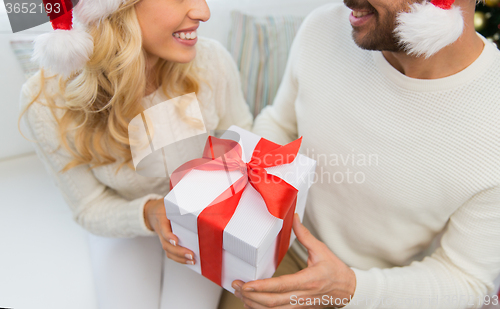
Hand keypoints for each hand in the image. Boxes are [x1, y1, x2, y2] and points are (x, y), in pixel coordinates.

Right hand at [144, 199, 194, 264]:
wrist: (152, 212)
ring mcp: (162, 238)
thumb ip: (182, 203)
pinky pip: (170, 253)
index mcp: (162, 218)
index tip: (176, 241)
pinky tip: (189, 261)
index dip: (168, 236)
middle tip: (191, 254)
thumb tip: (199, 203)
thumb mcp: (171, 202)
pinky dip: (180, 259)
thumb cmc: (166, 207)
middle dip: (179, 251)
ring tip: (192, 260)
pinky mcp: (166, 243)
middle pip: (166, 244)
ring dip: (180, 258)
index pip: (163, 228)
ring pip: (168, 251)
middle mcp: (160, 230)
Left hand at [232, 214, 355, 308]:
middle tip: (237, 286)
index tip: (247, 284)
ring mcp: (300, 305)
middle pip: (272, 302)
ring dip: (254, 304)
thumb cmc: (335, 270)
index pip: (281, 286)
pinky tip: (251, 303)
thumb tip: (294, 217)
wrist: (349, 290)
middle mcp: (303, 296)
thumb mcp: (321, 250)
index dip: (262, 287)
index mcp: (308, 280)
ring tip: (240, 294)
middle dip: (251, 296)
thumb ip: (304, 235)